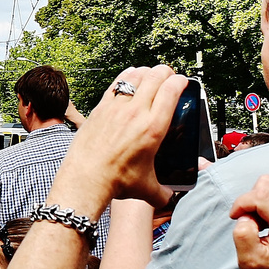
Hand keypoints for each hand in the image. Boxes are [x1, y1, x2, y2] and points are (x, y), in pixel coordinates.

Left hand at [48, 66, 188, 214]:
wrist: (85, 178)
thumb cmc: (115, 182)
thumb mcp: (148, 188)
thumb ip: (164, 192)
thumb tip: (170, 197)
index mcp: (153, 127)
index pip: (172, 90)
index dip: (180, 81)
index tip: (183, 82)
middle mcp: (136, 112)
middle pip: (155, 76)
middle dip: (166, 72)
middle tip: (169, 76)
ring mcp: (116, 107)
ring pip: (135, 76)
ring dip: (146, 72)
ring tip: (151, 75)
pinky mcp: (100, 108)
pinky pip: (116, 83)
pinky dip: (126, 76)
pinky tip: (129, 77)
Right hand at [230, 175, 268, 268]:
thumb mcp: (250, 261)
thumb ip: (242, 236)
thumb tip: (244, 215)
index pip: (262, 196)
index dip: (241, 204)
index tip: (236, 219)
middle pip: (264, 186)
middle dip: (249, 202)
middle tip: (252, 224)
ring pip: (267, 183)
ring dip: (256, 200)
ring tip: (260, 221)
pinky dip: (263, 199)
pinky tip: (267, 216)